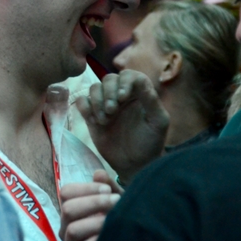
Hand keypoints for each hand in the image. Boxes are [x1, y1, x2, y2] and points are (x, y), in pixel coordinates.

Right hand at [60, 170, 121, 240]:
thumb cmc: (118, 219)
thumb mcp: (116, 201)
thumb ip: (108, 186)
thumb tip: (98, 174)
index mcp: (72, 209)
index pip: (66, 192)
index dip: (87, 188)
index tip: (108, 189)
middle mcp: (66, 227)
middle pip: (67, 209)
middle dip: (94, 203)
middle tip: (116, 201)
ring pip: (73, 230)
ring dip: (96, 222)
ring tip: (114, 220)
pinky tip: (111, 236)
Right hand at [75, 70, 168, 184]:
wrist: (134, 164)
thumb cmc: (150, 143)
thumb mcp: (158, 122)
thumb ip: (151, 100)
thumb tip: (140, 80)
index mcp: (139, 93)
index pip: (130, 76)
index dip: (124, 82)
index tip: (123, 97)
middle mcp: (121, 94)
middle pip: (109, 79)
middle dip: (108, 93)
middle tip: (112, 111)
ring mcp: (105, 104)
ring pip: (94, 88)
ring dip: (97, 101)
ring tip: (105, 120)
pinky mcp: (92, 115)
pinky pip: (82, 101)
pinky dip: (85, 108)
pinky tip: (94, 122)